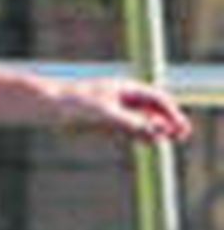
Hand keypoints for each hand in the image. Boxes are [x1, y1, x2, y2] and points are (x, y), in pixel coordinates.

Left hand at [60, 78, 190, 144]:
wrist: (47, 106)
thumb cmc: (75, 104)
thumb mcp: (106, 115)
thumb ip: (131, 123)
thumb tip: (154, 133)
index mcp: (124, 88)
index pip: (156, 98)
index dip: (171, 112)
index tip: (180, 127)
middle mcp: (121, 96)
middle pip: (151, 108)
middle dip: (168, 120)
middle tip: (182, 135)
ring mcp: (113, 108)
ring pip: (141, 119)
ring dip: (156, 128)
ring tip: (170, 139)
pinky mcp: (102, 120)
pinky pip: (127, 127)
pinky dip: (140, 133)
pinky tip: (149, 141)